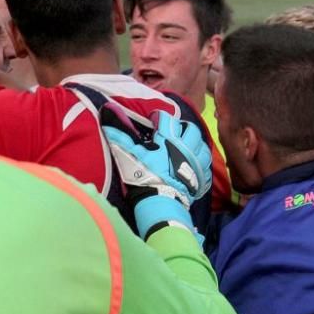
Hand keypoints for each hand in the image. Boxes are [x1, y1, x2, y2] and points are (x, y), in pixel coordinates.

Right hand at [103, 109, 211, 240]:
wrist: (159, 200)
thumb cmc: (143, 175)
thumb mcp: (128, 154)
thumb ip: (119, 134)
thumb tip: (106, 112)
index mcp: (169, 138)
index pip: (167, 119)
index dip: (159, 117)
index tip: (154, 121)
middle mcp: (186, 146)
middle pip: (190, 129)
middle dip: (182, 128)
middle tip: (174, 132)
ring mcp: (196, 161)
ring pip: (203, 146)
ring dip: (195, 144)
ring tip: (187, 147)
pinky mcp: (201, 176)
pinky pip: (207, 165)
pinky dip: (202, 163)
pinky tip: (195, 165)